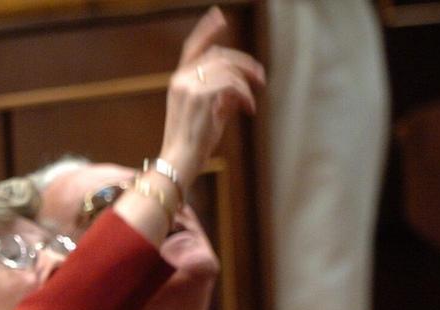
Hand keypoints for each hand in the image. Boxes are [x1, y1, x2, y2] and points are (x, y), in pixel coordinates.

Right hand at [158, 6, 264, 188]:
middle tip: (261, 77)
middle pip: (219, 55)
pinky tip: (248, 110)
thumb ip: (221, 96)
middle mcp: (181, 79)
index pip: (193, 47)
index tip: (219, 16)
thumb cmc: (192, 144)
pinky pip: (232, 85)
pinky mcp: (201, 96)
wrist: (178, 162)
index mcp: (178, 82)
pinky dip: (245, 96)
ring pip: (228, 69)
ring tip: (254, 99)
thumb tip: (241, 87)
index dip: (207, 30)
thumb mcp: (207, 115)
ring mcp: (189, 86)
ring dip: (248, 82)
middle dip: (244, 63)